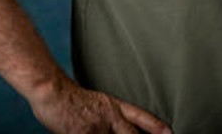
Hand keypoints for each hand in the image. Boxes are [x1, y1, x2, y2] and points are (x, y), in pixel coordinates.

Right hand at [31, 79, 170, 133]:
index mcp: (114, 106)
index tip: (169, 132)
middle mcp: (110, 116)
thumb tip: (116, 129)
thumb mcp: (97, 103)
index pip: (141, 116)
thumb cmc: (70, 100)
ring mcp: (97, 127)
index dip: (156, 126)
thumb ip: (109, 117)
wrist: (52, 91)